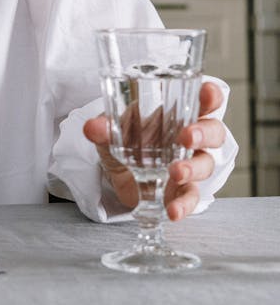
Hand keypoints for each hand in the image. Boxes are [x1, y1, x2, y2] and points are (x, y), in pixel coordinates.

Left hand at [82, 81, 226, 220]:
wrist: (117, 171)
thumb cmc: (126, 139)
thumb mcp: (112, 129)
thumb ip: (105, 127)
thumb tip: (91, 127)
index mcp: (179, 113)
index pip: (205, 101)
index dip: (211, 96)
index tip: (207, 94)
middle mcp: (191, 138)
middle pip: (214, 132)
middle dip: (204, 133)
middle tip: (187, 136)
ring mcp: (191, 165)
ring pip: (207, 164)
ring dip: (193, 168)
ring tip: (175, 172)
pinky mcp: (183, 190)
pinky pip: (192, 197)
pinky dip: (185, 204)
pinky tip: (173, 210)